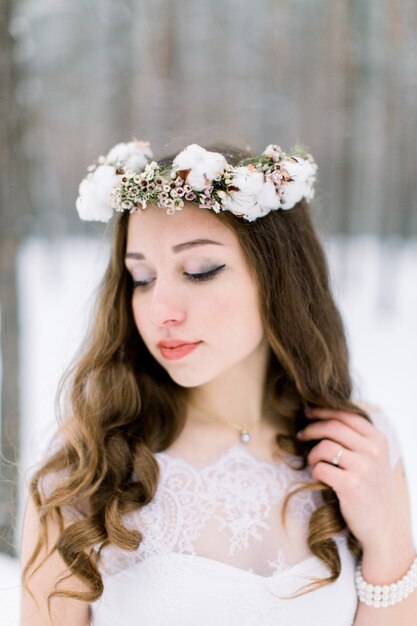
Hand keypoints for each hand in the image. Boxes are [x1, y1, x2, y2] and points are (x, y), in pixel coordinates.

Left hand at [297, 407, 404, 549]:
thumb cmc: (372, 490)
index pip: (346, 414)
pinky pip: (320, 468)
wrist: (384, 526)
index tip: (308, 413)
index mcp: (378, 439)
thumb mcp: (374, 458)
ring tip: (313, 462)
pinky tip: (319, 477)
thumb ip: (356, 439)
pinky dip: (314, 471)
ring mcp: (363, 467)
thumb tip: (322, 419)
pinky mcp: (351, 485)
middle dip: (311, 428)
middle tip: (301, 435)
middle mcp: (373, 450)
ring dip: (312, 454)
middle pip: (332, 426)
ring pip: (324, 446)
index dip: (323, 411)